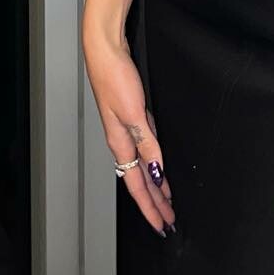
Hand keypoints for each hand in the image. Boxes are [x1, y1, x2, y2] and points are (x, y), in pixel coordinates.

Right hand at [82, 32, 175, 236]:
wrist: (105, 49)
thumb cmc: (113, 75)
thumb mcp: (134, 112)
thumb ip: (146, 143)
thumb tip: (156, 172)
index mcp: (120, 143)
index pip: (138, 185)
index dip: (151, 207)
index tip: (162, 225)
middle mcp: (122, 139)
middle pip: (140, 180)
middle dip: (155, 202)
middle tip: (168, 220)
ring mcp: (126, 128)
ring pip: (142, 165)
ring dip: (155, 185)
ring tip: (167, 201)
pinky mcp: (132, 115)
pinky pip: (145, 149)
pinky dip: (153, 163)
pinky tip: (159, 165)